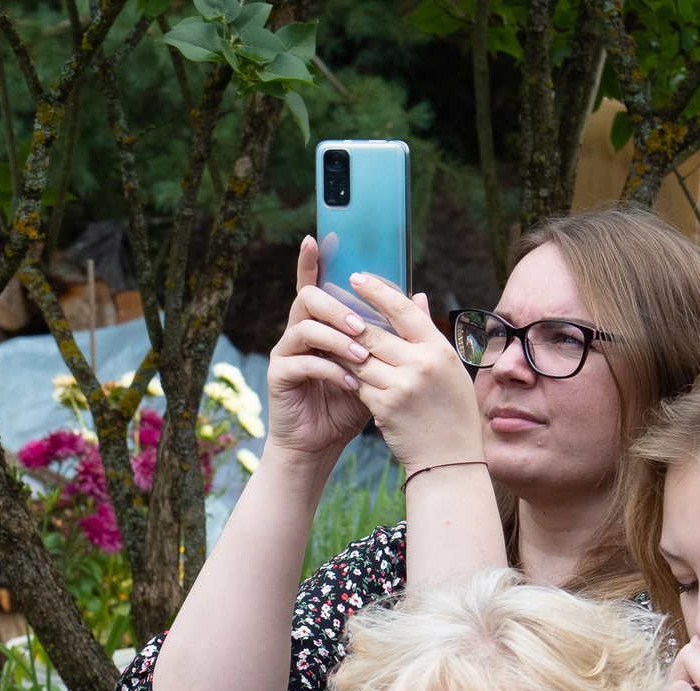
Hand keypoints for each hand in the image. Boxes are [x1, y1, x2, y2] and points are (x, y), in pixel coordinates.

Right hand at [262, 237, 377, 463]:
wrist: (321, 443)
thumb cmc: (348, 404)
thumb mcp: (379, 365)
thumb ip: (393, 332)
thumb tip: (420, 296)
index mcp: (322, 324)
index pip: (315, 284)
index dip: (310, 261)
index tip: (314, 238)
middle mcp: (299, 332)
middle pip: (310, 298)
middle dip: (338, 308)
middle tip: (363, 327)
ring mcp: (286, 352)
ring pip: (305, 326)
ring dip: (337, 339)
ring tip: (361, 357)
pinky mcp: (279, 375)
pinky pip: (302, 361)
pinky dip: (329, 370)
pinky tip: (349, 383)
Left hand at [343, 274, 483, 476]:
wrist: (449, 458)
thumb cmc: (451, 411)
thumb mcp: (449, 368)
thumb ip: (428, 334)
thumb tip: (417, 296)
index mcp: (440, 349)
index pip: (404, 309)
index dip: (378, 291)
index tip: (357, 277)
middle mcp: (422, 363)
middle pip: (374, 332)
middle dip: (347, 319)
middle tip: (326, 304)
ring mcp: (403, 385)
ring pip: (358, 357)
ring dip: (339, 347)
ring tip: (322, 334)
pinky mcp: (384, 406)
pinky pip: (354, 382)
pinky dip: (342, 373)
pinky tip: (329, 366)